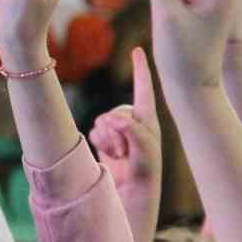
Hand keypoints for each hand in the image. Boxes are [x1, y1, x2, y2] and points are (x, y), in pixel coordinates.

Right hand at [90, 49, 160, 189]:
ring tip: (119, 155)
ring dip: (107, 140)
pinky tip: (110, 155)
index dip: (140, 69)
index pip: (143, 88)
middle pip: (115, 112)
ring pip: (101, 122)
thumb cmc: (145, 170)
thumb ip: (131, 130)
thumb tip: (112, 118)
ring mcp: (117, 129)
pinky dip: (99, 144)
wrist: (131, 191)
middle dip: (116, 132)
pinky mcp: (104, 138)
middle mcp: (132, 120)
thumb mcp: (144, 149)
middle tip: (124, 151)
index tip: (137, 50)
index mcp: (148, 117)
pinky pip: (94, 131)